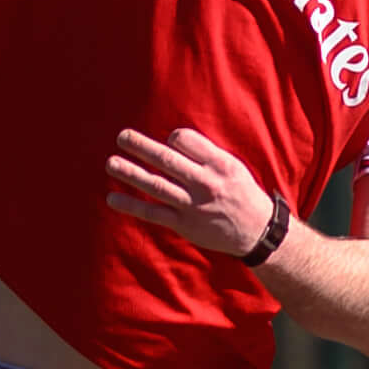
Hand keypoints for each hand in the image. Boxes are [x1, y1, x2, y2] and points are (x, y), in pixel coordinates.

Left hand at [102, 123, 280, 258]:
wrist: (257, 232)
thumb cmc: (241, 193)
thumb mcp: (232, 166)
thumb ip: (205, 154)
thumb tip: (172, 140)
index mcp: (218, 164)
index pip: (185, 141)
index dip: (172, 138)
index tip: (167, 142)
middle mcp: (205, 183)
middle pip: (167, 160)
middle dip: (142, 147)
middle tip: (122, 137)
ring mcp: (193, 205)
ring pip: (157, 185)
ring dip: (131, 174)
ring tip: (111, 163)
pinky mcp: (185, 225)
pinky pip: (153, 213)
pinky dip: (132, 206)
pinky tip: (113, 199)